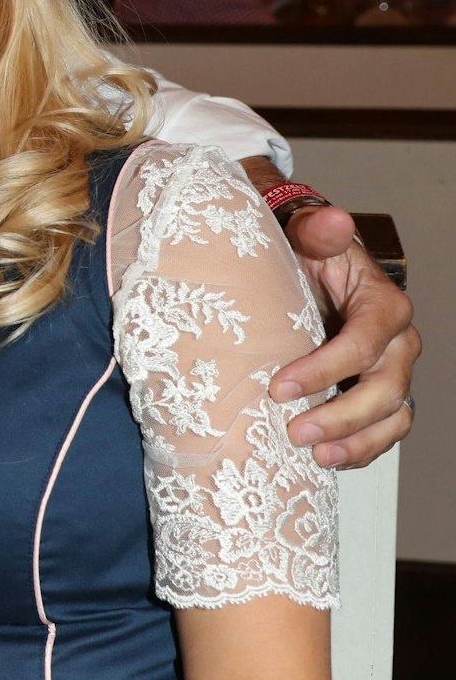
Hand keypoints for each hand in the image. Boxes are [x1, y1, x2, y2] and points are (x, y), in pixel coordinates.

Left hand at [271, 203, 418, 469]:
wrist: (307, 264)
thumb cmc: (305, 251)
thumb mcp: (306, 233)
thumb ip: (317, 228)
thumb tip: (333, 218)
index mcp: (385, 304)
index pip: (365, 343)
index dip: (327, 369)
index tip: (280, 387)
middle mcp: (399, 342)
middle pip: (386, 388)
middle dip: (342, 415)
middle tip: (296, 432)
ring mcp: (393, 371)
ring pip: (393, 415)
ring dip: (358, 442)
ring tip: (316, 458)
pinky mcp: (380, 392)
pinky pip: (385, 428)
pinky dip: (363, 449)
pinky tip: (329, 461)